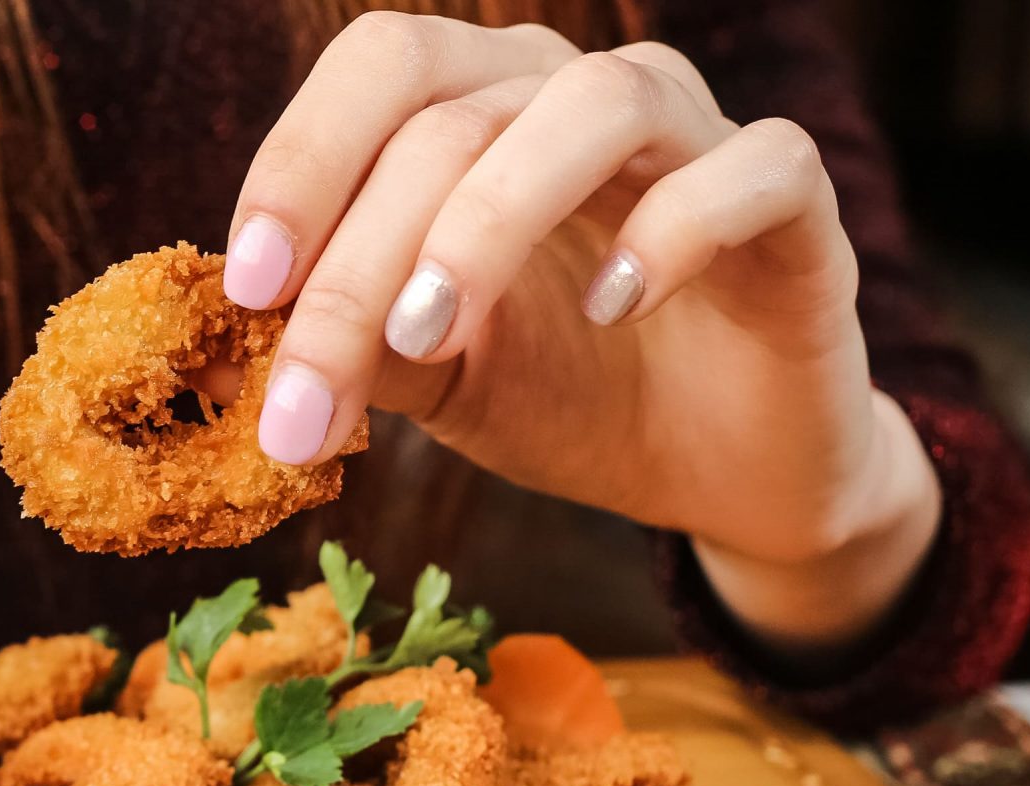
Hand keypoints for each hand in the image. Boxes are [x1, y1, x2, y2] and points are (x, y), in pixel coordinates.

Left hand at [228, 14, 940, 658]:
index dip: (301, 162)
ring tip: (428, 334)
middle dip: (361, 257)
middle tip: (312, 390)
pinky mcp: (796, 202)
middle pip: (454, 114)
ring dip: (490, 220)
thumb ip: (351, 346)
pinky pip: (751, 167)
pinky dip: (673, 229)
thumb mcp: (435, 379)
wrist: (721, 471)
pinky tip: (615, 307)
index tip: (247, 287)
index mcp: (481, 110)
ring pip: (594, 107)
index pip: (381, 71)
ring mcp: (695, 136)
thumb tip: (233, 350)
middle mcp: (578, 95)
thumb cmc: (570, 395)